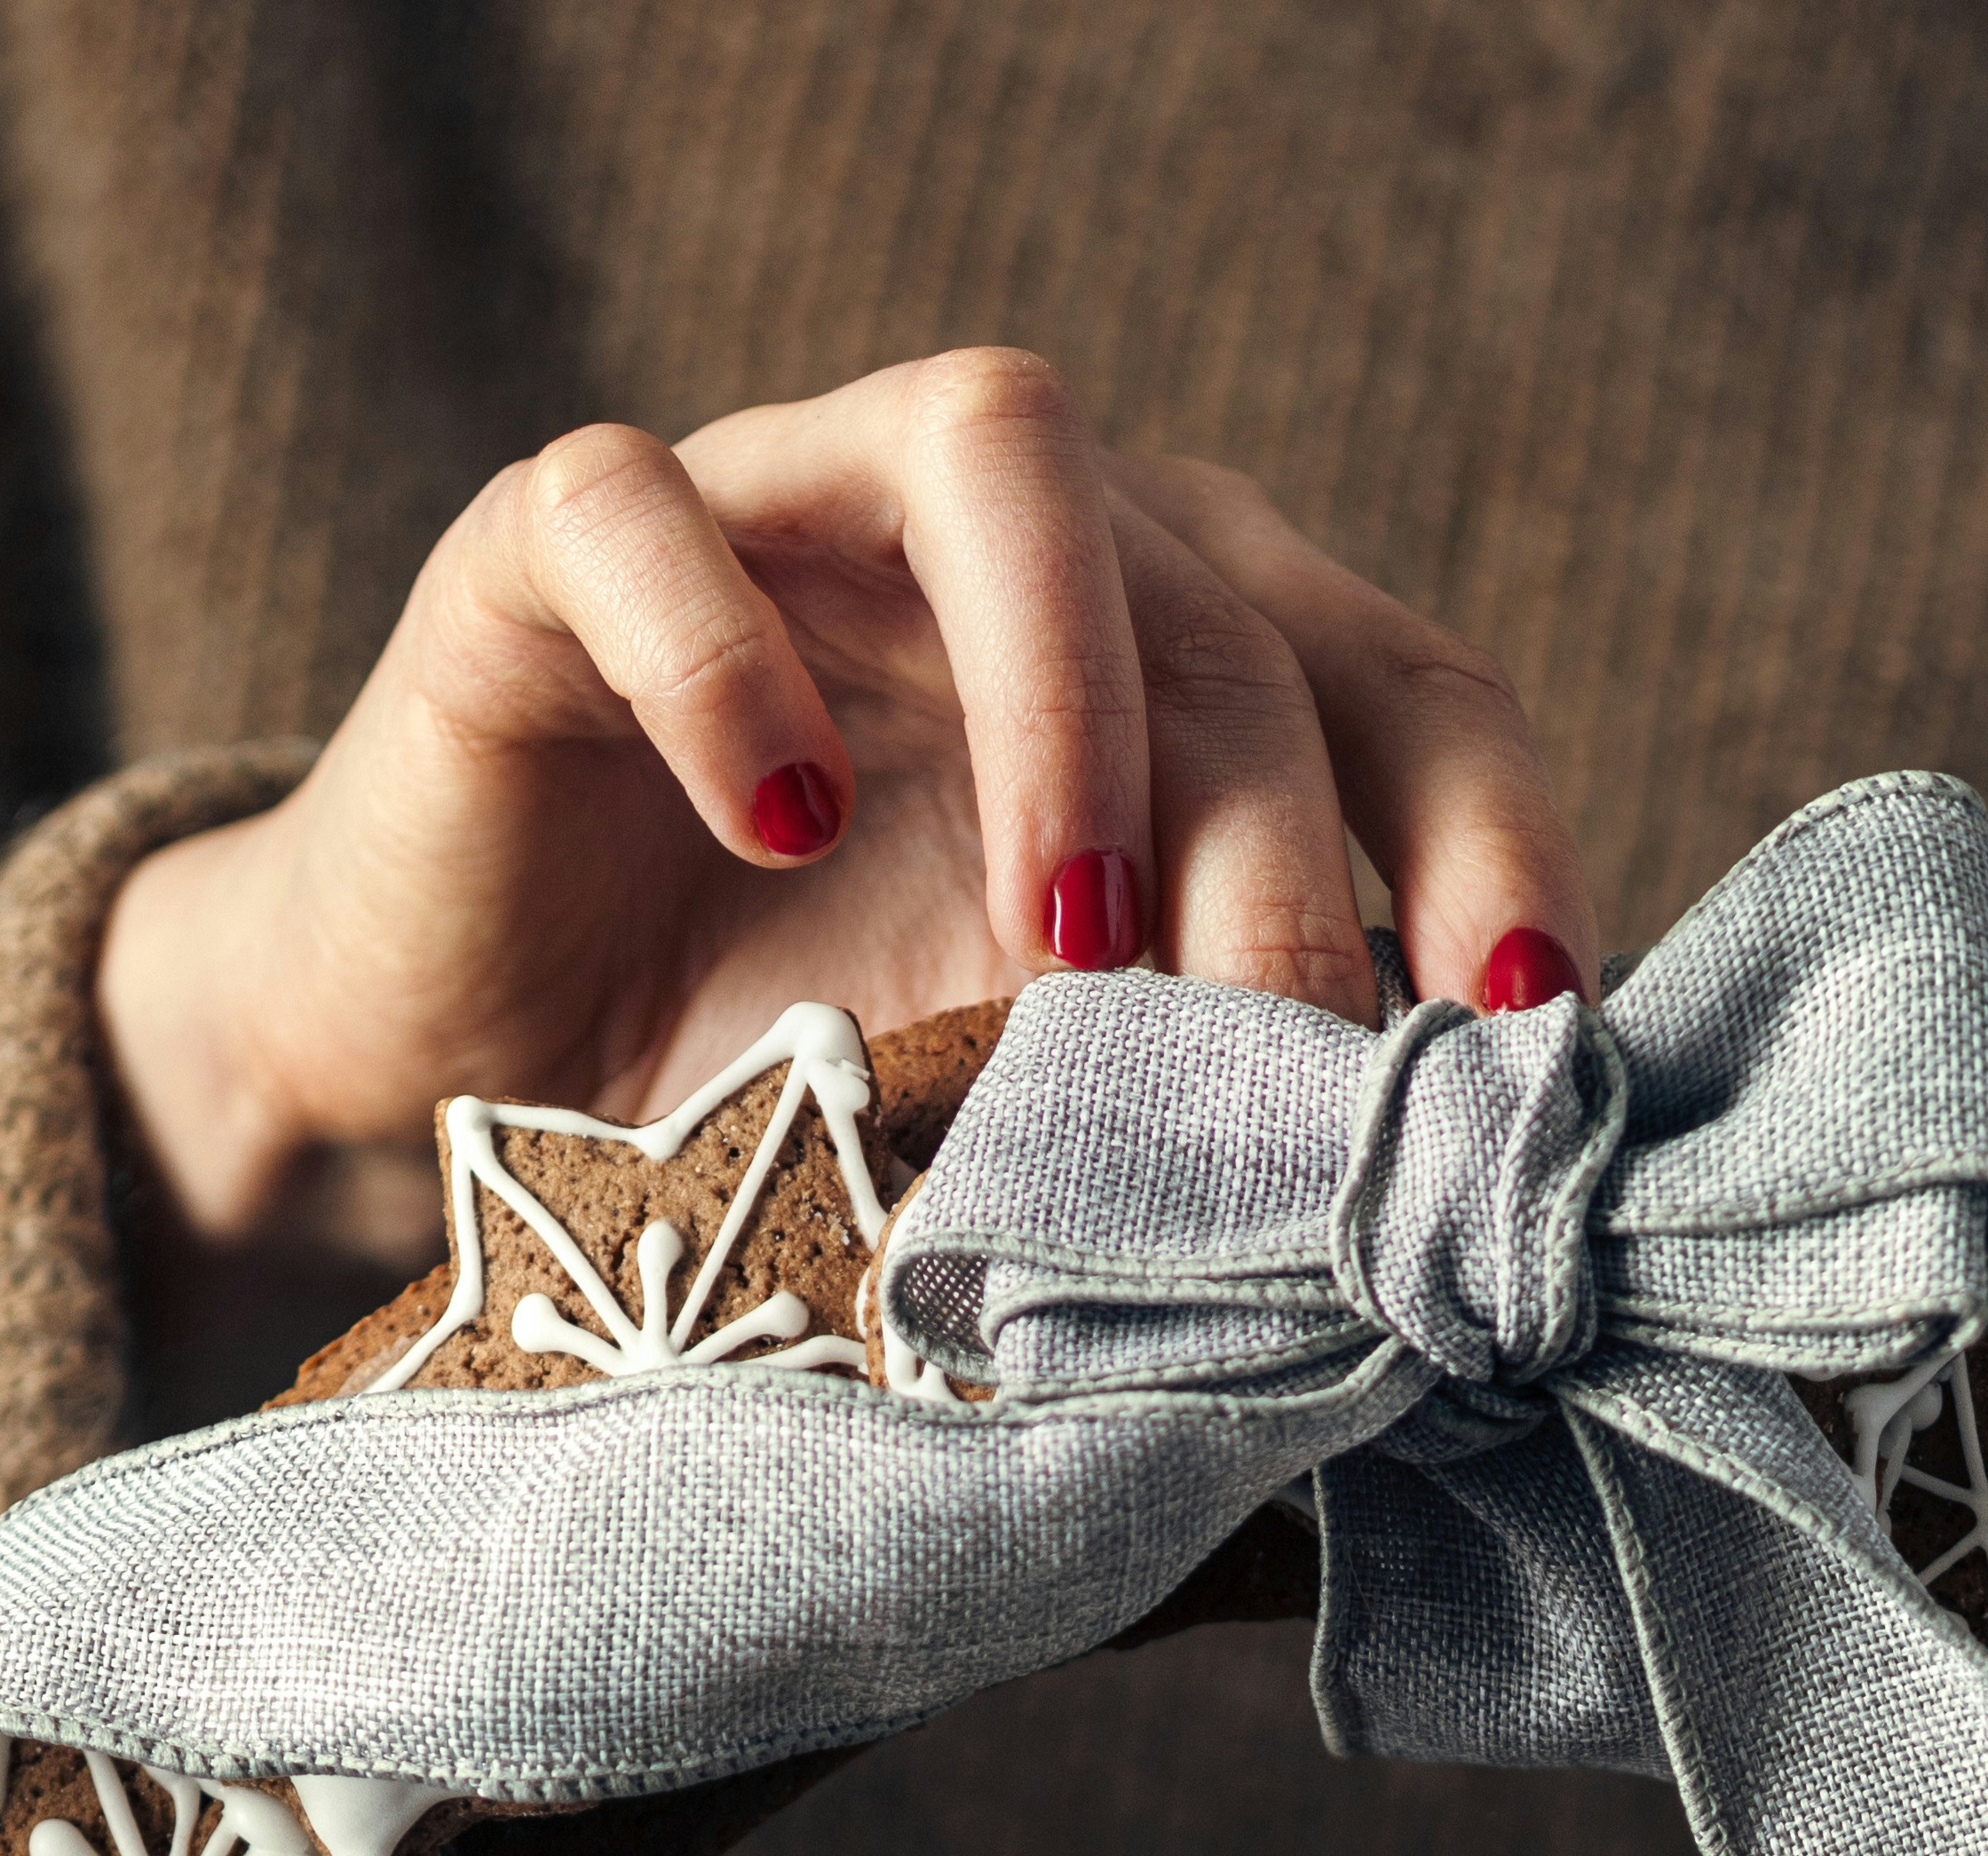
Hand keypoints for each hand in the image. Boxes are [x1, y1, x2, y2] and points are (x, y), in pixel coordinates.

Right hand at [95, 347, 1597, 1267]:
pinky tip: (777, 831)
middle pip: (1228, 601)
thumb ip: (1192, 1140)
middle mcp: (1022, 544)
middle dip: (1275, 849)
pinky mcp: (558, 541)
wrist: (461, 1102)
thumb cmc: (771, 1100)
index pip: (1402, 686)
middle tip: (1269, 1071)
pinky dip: (728, 661)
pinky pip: (649, 510)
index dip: (1491, 835)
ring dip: (1071, 694)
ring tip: (1062, 942)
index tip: (1525, 1031)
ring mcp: (794, 508)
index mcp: (1176, 663)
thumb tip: (1409, 1277)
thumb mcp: (1021, 1135)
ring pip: (998, 446)